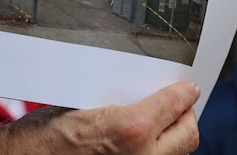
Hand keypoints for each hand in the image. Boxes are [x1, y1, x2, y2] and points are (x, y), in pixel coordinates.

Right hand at [0, 81, 199, 153]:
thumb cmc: (48, 132)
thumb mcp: (88, 102)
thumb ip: (126, 101)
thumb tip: (152, 94)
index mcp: (133, 128)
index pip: (175, 103)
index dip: (184, 92)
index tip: (188, 87)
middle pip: (188, 135)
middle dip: (186, 116)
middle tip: (179, 104)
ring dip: (174, 137)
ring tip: (162, 123)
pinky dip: (156, 151)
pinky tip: (144, 142)